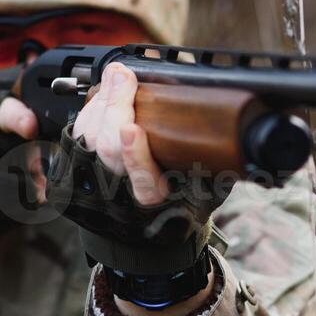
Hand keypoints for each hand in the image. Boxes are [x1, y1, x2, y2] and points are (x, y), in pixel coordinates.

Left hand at [46, 62, 231, 276]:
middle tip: (124, 77)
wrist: (139, 239)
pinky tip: (103, 94)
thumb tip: (241, 137)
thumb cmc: (178, 209)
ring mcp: (91, 188)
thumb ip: (219, 171)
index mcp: (155, 208)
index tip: (132, 129)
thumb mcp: (206, 195)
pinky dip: (88, 111)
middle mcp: (118, 200)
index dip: (134, 156)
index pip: (141, 182)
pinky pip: (75, 137)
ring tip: (117, 78)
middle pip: (107, 152)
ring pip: (87, 140)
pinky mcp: (73, 178)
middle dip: (114, 109)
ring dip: (100, 104)